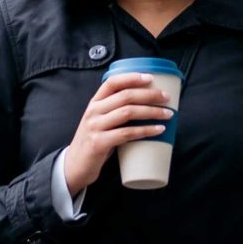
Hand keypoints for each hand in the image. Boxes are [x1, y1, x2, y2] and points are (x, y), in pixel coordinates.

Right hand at [61, 72, 175, 196]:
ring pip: (128, 112)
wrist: (74, 166)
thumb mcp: (99, 121)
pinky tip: (158, 130)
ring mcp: (95, 127)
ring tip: (167, 114)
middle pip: (125, 96)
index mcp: (94, 103)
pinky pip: (127, 133)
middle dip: (149, 95)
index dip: (131, 77)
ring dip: (151, 112)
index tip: (150, 78)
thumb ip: (114, 111)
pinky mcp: (99, 143)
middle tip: (166, 98)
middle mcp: (93, 111)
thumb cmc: (93, 142)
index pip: (112, 82)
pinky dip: (146, 130)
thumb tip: (146, 105)